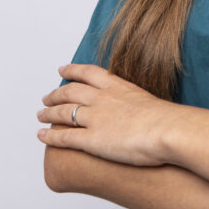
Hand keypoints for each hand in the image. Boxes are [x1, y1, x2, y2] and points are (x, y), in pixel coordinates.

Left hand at [36, 63, 178, 165]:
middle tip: (47, 97)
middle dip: (56, 94)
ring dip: (48, 113)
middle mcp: (102, 98)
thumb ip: (140, 105)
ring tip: (40, 114)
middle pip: (70, 92)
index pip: (88, 73)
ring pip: (63, 112)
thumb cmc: (168, 120)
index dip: (73, 70)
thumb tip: (145, 113)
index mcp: (117, 86)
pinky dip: (50, 136)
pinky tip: (41, 135)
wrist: (168, 130)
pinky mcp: (91, 139)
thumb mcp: (152, 103)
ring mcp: (95, 118)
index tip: (63, 69)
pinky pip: (64, 136)